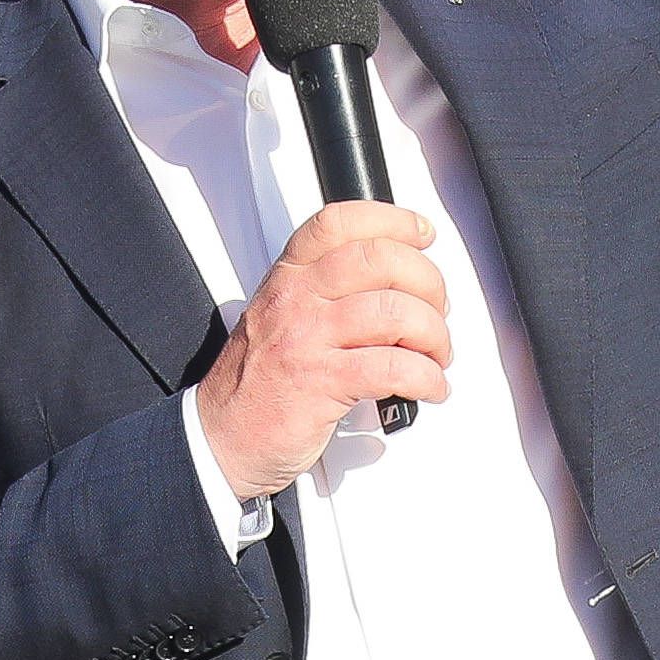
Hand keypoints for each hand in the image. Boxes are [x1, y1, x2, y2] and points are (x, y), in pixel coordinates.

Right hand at [199, 201, 446, 498]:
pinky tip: (429, 385)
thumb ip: (328, 293)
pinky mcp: (322, 384)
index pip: (341, 223)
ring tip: (436, 354)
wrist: (222, 438)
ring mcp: (307, 340)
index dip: (392, 220)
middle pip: (380, 259)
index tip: (422, 233)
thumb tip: (397, 286)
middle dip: (428, 282)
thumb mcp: (282, 317)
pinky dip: (426, 377)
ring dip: (434, 335)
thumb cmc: (257, 384)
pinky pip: (394, 368)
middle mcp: (296, 300)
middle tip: (438, 310)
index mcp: (289, 278)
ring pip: (395, 312)